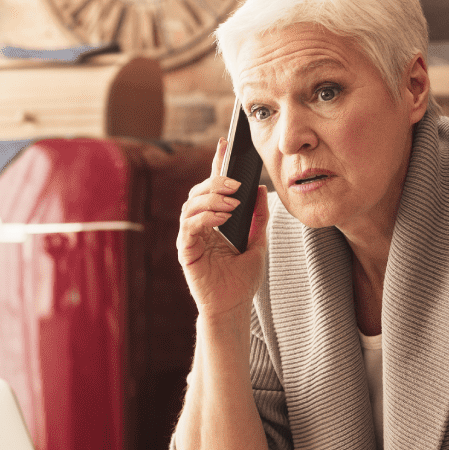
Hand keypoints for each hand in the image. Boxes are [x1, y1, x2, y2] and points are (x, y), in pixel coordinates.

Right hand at [177, 137, 268, 320]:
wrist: (234, 306)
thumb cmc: (242, 278)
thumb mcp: (258, 242)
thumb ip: (259, 217)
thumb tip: (262, 190)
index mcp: (214, 220)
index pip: (214, 186)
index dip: (217, 164)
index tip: (225, 143)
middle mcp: (198, 225)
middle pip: (199, 192)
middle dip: (216, 182)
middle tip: (237, 183)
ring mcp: (190, 237)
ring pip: (191, 205)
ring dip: (212, 199)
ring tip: (233, 204)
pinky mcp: (186, 251)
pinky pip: (189, 227)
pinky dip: (204, 217)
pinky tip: (222, 217)